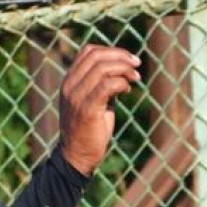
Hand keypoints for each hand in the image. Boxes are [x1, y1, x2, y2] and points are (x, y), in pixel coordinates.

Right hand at [58, 43, 140, 176]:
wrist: (78, 156)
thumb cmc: (89, 127)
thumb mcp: (92, 99)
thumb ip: (102, 82)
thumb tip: (124, 65)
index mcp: (69, 82)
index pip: (88, 52)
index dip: (112, 50)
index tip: (129, 59)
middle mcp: (69, 87)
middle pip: (97, 57)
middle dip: (121, 56)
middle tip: (137, 65)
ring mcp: (76, 98)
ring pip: (103, 69)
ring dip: (125, 70)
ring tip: (135, 79)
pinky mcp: (87, 110)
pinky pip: (108, 86)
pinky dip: (122, 83)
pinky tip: (128, 91)